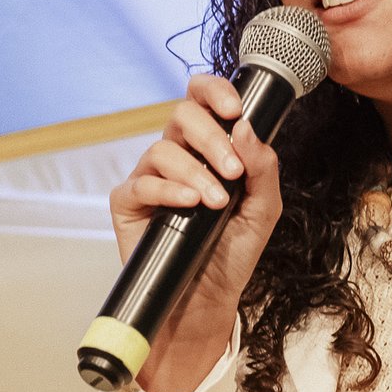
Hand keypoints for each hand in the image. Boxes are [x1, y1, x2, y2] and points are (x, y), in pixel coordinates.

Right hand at [109, 73, 283, 391]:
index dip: (215, 91)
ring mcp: (150, 177)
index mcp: (208, 147)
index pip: (203, 100)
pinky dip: (168, 190)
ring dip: (195, 173)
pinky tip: (189, 205)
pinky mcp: (128, 203)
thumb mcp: (263, 209)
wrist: (208, 299)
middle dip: (211, 138)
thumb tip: (247, 127)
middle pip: (182, 115)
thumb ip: (262, 168)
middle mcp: (177, 155)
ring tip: (215, 204)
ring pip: (163, 149)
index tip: (234, 109)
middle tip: (232, 173)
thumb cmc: (233, 253)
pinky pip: (142, 183)